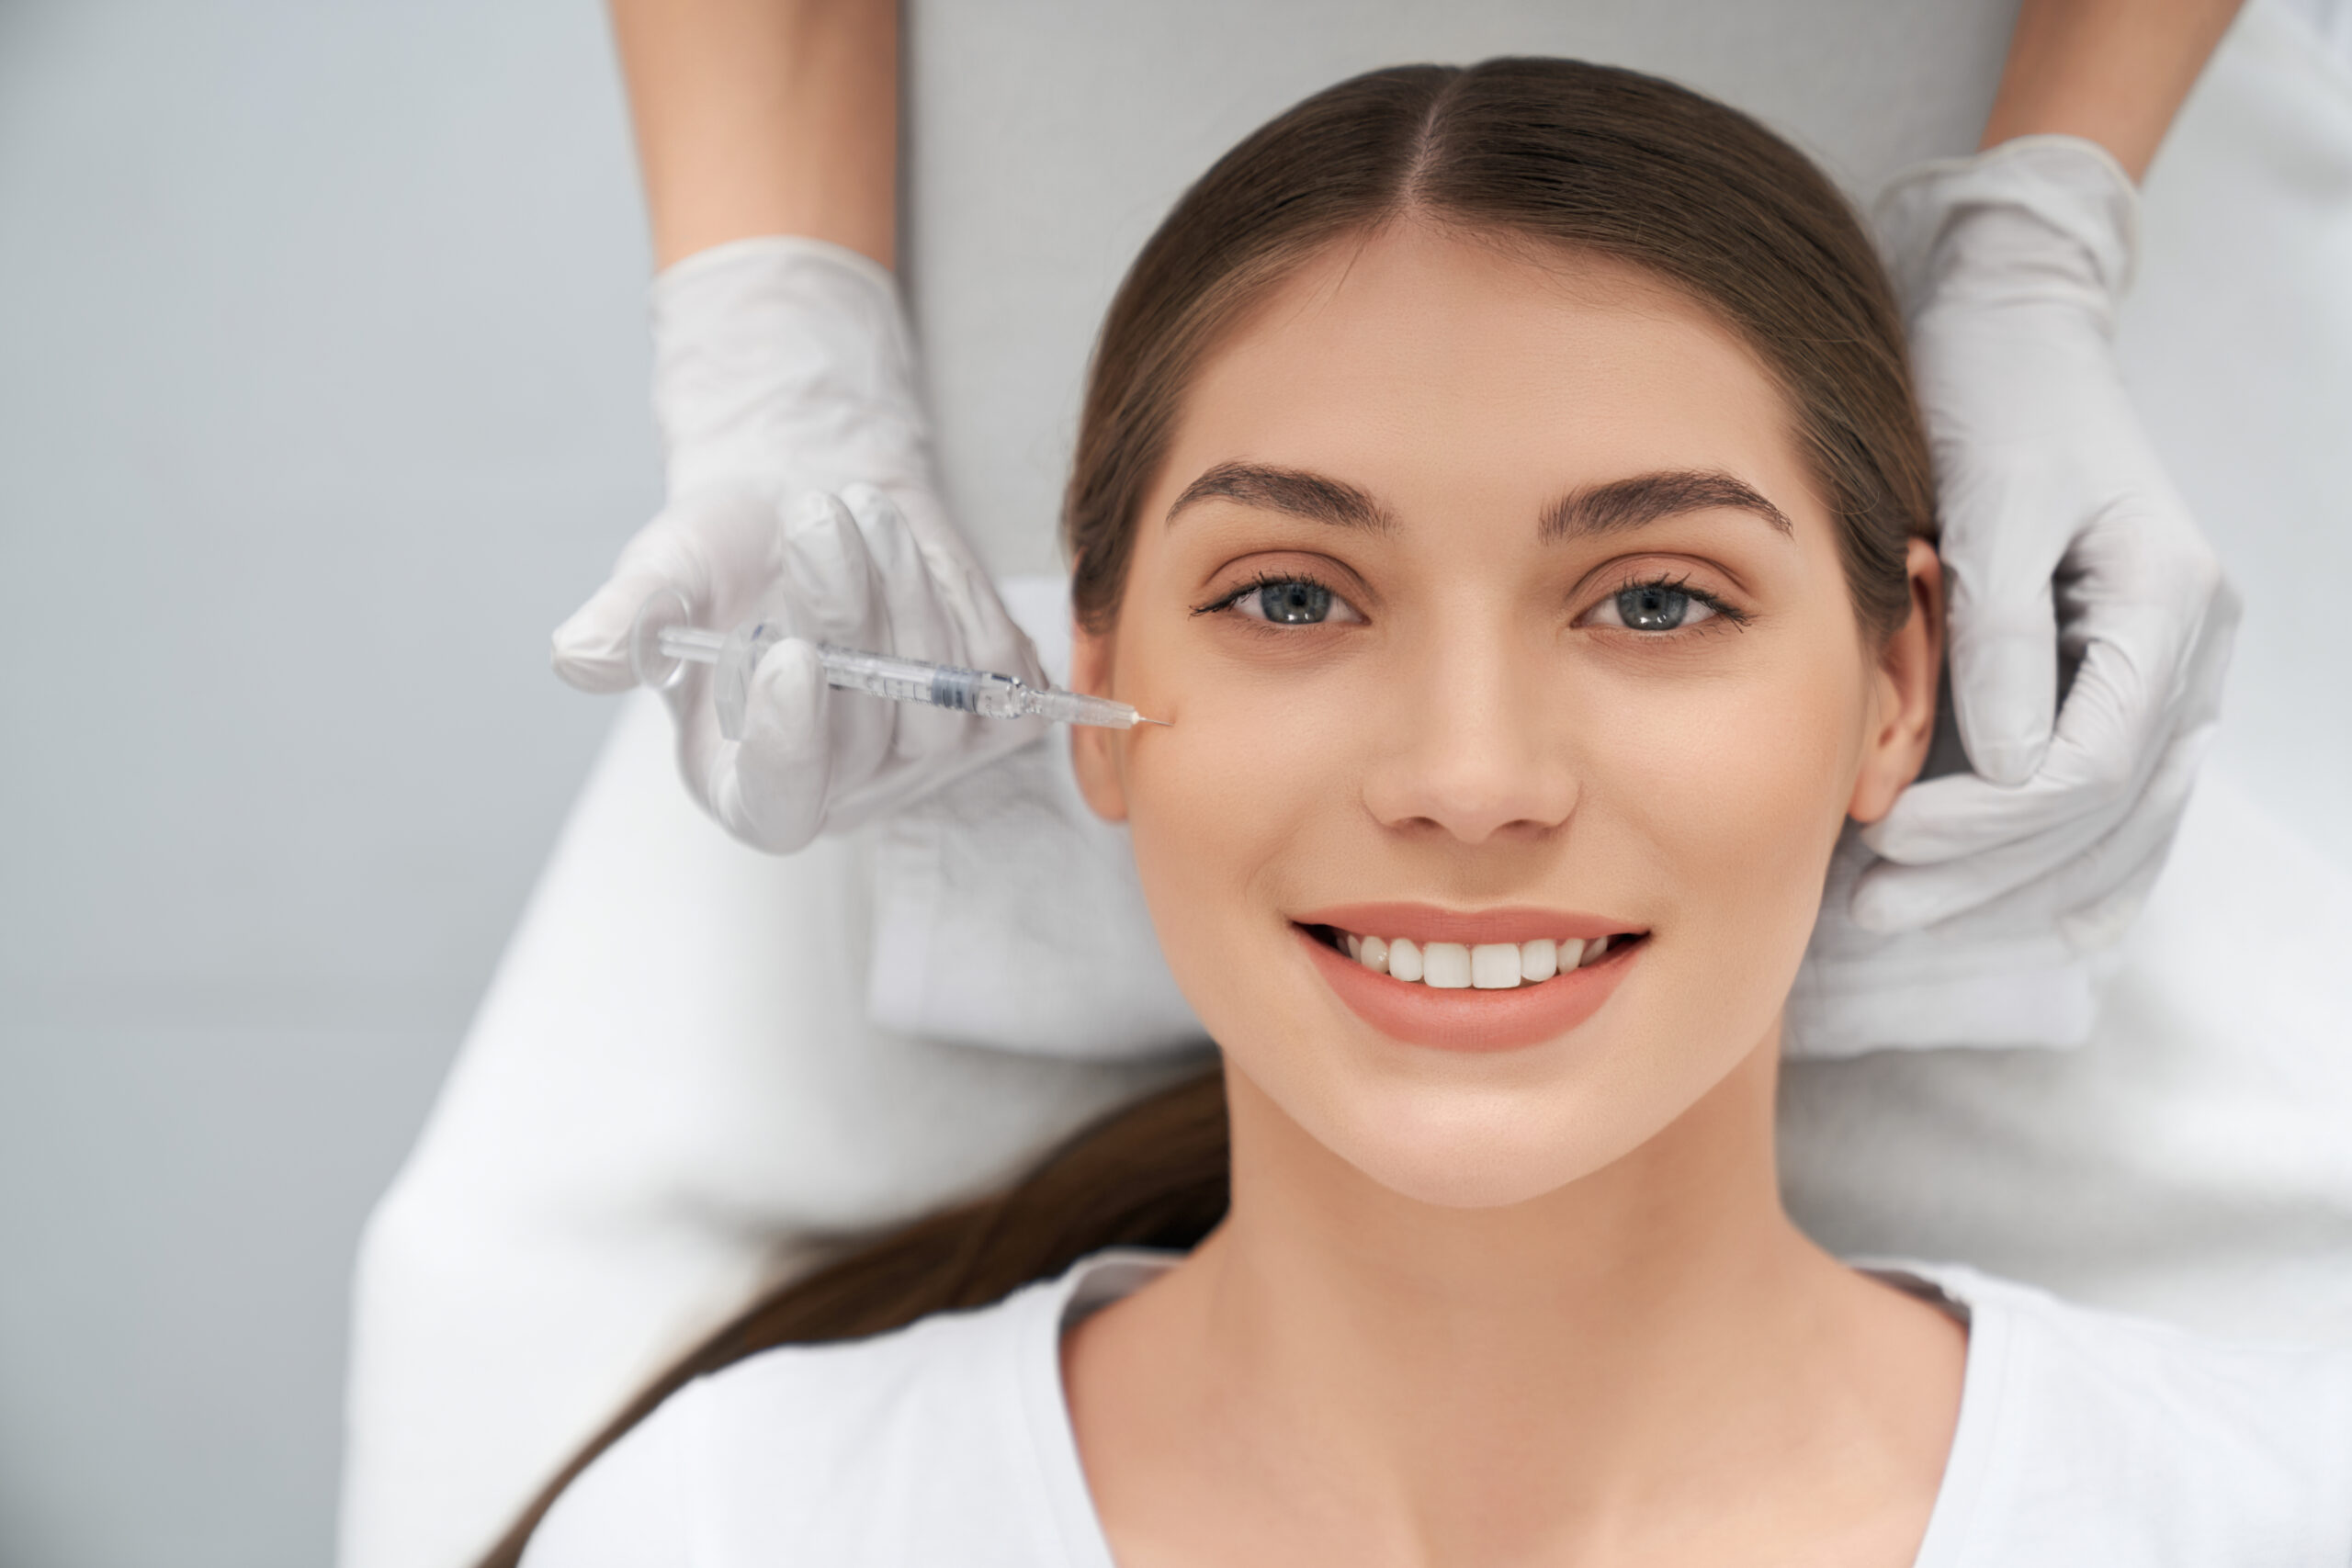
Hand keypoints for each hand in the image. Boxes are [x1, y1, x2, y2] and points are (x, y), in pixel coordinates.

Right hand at [549, 237, 1046, 851]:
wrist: (816, 499)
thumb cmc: (729, 554)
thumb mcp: (666, 574)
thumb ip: (628, 621)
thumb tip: (576, 658)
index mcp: (746, 782)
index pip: (782, 804)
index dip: (792, 746)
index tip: (795, 658)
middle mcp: (842, 790)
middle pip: (869, 736)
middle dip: (848, 609)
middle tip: (816, 513)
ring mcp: (925, 762)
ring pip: (941, 696)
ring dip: (905, 585)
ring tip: (859, 504)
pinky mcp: (992, 716)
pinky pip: (998, 668)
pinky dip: (958, 592)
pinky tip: (915, 553)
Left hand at [1793, 136, 2238, 1053]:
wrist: (2018, 334)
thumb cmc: (1996, 397)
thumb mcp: (1992, 497)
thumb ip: (2000, 633)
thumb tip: (2001, 770)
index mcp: (2170, 601)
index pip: (2086, 766)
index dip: (1987, 825)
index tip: (1888, 842)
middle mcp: (2192, 646)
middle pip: (2104, 813)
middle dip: (1988, 873)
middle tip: (1876, 907)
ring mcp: (2174, 666)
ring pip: (2121, 822)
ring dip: (2018, 884)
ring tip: (1908, 910)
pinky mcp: (2133, 675)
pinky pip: (2126, 798)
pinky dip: (2074, 862)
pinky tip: (2031, 916)